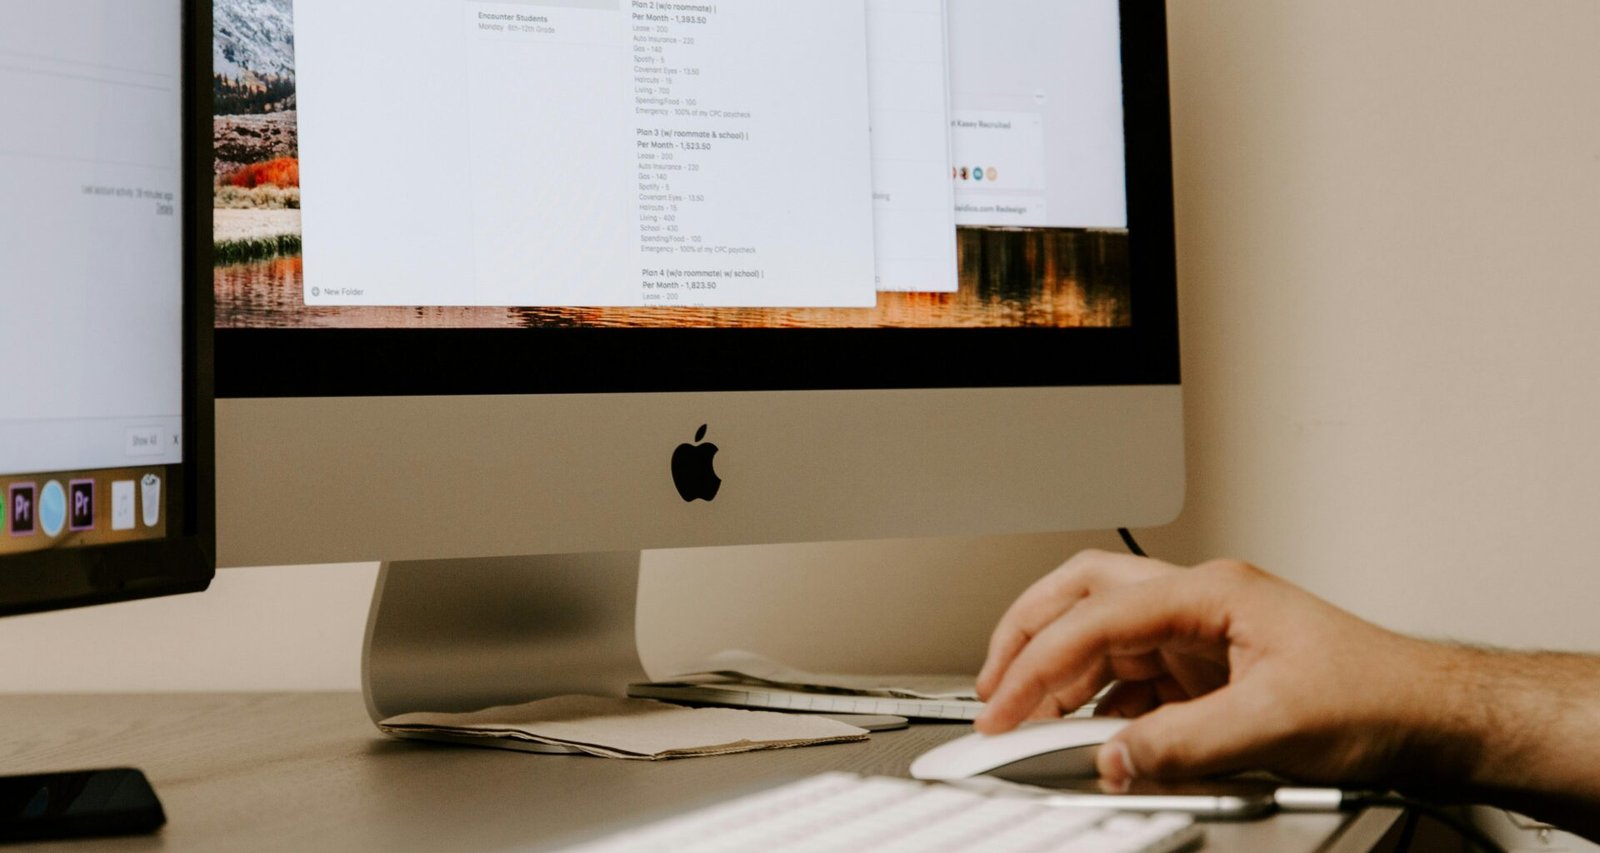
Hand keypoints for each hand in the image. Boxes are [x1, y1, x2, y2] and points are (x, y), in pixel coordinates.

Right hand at [975, 550, 1453, 786]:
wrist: (1433, 717)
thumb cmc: (1379, 697)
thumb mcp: (1274, 726)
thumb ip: (1182, 745)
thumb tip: (1112, 757)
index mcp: (1210, 594)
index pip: (1096, 617)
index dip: (1039, 663)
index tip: (1006, 707)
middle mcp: (1198, 604)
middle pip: (1083, 597)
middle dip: (1027, 636)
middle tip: (992, 687)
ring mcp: (1201, 636)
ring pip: (1101, 636)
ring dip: (1059, 672)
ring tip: (1026, 715)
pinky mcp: (1208, 672)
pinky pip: (1131, 679)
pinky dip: (1097, 704)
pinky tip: (1087, 733)